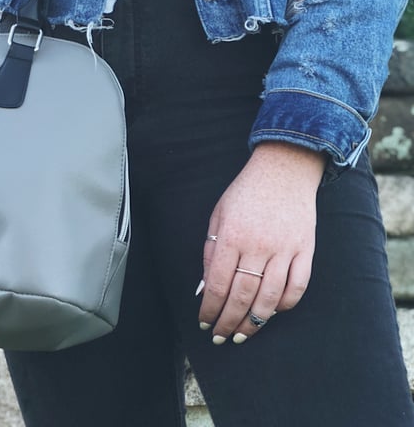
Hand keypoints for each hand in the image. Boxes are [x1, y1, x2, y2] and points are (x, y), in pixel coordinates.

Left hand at [198, 142, 325, 344]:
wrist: (284, 169)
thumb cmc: (246, 192)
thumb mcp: (219, 214)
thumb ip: (211, 249)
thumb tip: (204, 286)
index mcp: (231, 235)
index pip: (216, 283)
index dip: (209, 308)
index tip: (203, 322)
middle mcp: (257, 245)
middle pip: (241, 295)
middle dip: (228, 322)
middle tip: (219, 337)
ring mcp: (284, 249)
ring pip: (269, 298)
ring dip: (254, 322)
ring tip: (242, 335)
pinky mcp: (305, 251)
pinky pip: (297, 288)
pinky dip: (284, 305)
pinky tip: (271, 312)